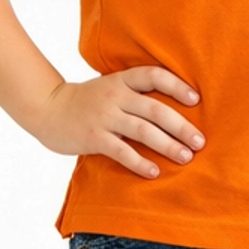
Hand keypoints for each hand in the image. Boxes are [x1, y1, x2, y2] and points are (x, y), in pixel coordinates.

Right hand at [33, 66, 204, 180]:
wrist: (48, 109)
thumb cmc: (87, 101)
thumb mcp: (110, 87)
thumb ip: (136, 93)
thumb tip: (177, 108)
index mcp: (121, 80)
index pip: (154, 75)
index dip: (176, 86)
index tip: (196, 100)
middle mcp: (115, 96)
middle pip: (155, 109)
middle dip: (181, 126)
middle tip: (200, 141)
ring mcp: (104, 117)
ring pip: (143, 131)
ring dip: (168, 145)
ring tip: (185, 157)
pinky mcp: (93, 138)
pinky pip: (122, 152)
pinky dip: (140, 163)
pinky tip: (154, 172)